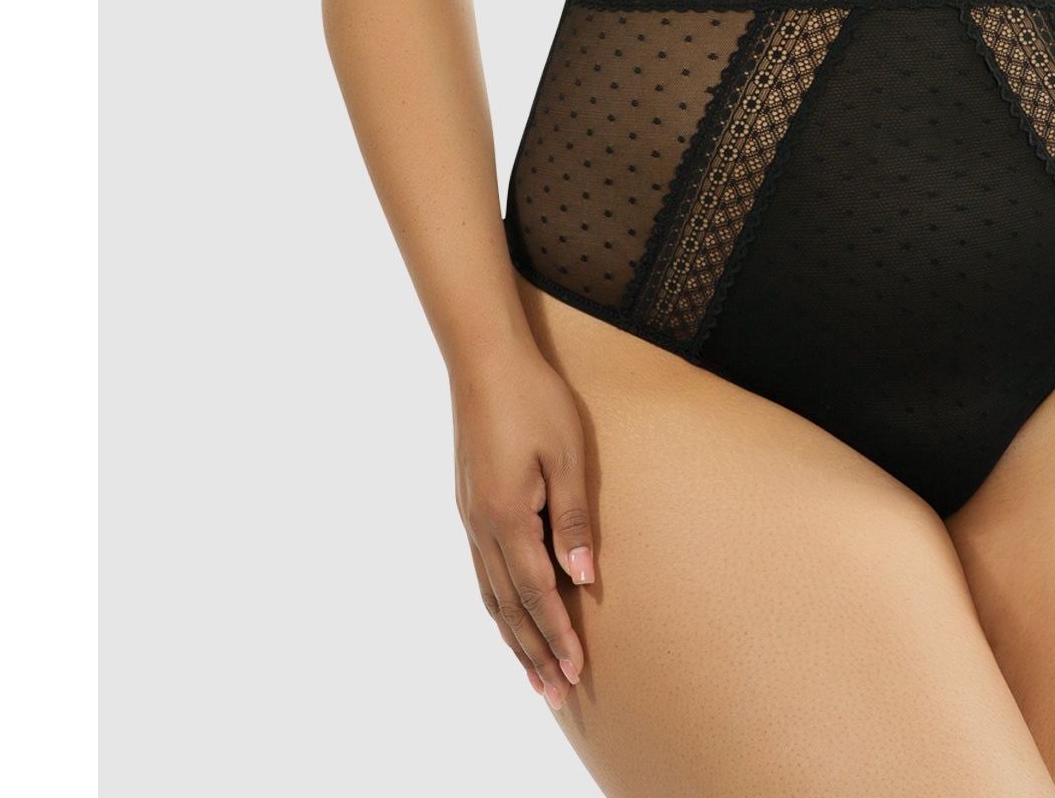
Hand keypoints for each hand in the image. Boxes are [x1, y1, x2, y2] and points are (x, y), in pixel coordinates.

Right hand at [450, 340, 595, 708]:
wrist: (485, 362)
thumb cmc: (535, 400)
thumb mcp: (568, 455)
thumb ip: (574, 519)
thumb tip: (584, 579)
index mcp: (509, 518)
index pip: (537, 593)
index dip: (557, 635)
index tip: (576, 671)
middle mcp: (482, 528)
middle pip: (509, 606)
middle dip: (533, 651)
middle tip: (555, 693)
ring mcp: (471, 517)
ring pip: (491, 594)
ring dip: (513, 635)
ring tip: (533, 671)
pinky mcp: (470, 505)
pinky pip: (482, 571)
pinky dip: (498, 604)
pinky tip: (508, 614)